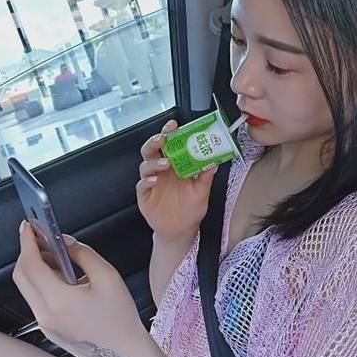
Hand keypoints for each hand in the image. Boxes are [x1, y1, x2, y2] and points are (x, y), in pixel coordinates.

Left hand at [12, 222, 145, 355]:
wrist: (126, 356)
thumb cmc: (121, 318)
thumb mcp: (108, 276)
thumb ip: (82, 254)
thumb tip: (63, 241)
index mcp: (58, 300)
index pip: (31, 264)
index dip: (27, 241)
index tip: (28, 226)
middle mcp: (45, 314)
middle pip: (21, 276)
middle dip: (28, 252)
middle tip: (42, 237)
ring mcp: (44, 324)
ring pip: (27, 288)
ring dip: (35, 267)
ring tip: (55, 254)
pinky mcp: (48, 329)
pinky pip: (36, 299)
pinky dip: (42, 282)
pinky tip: (61, 275)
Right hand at [136, 118, 217, 242]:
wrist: (181, 231)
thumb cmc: (191, 209)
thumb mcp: (202, 192)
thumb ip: (205, 177)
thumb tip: (214, 163)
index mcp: (175, 166)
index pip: (170, 145)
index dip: (170, 133)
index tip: (174, 125)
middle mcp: (162, 171)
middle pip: (153, 150)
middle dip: (156, 141)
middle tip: (163, 138)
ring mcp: (152, 182)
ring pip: (145, 165)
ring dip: (154, 161)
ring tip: (165, 163)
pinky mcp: (145, 196)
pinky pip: (142, 185)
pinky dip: (147, 181)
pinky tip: (154, 180)